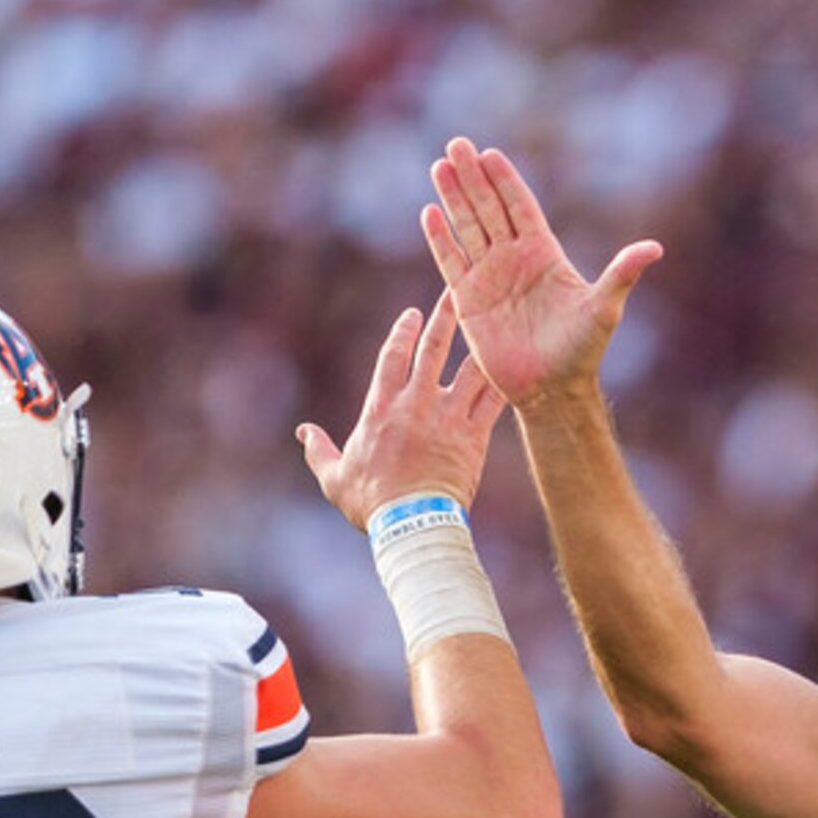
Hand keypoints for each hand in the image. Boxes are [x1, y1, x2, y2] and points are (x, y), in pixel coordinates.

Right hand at [295, 290, 505, 528]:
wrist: (412, 524)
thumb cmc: (371, 503)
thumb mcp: (334, 477)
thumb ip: (319, 450)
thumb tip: (303, 433)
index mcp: (381, 408)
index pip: (392, 356)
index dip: (402, 332)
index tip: (411, 316)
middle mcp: (416, 404)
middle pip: (433, 349)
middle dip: (444, 317)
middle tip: (456, 292)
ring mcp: (447, 418)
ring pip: (468, 369)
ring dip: (480, 344)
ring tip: (495, 322)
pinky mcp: (473, 437)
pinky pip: (492, 403)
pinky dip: (502, 384)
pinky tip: (515, 367)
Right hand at [421, 136, 660, 407]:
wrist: (552, 389)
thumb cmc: (582, 351)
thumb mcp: (604, 308)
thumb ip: (622, 274)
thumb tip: (656, 248)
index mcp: (544, 254)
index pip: (521, 207)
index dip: (506, 180)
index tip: (490, 154)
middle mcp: (514, 259)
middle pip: (489, 208)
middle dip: (472, 176)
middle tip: (456, 144)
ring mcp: (490, 277)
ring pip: (467, 227)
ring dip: (453, 197)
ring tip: (438, 165)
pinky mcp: (470, 301)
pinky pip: (451, 262)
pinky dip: (440, 238)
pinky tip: (429, 212)